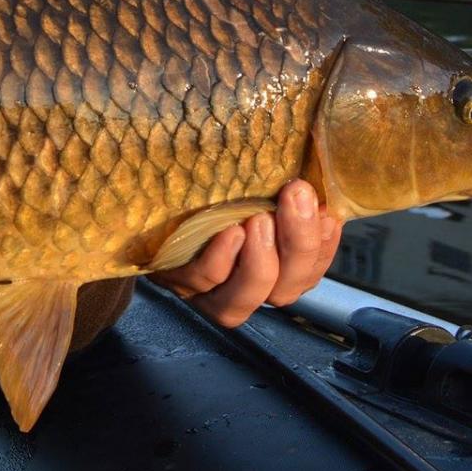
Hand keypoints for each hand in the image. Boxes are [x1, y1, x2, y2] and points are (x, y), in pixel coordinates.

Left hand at [150, 180, 341, 327]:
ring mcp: (204, 291)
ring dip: (260, 262)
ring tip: (261, 219)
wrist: (143, 194)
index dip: (323, 248)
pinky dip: (220, 258)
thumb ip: (283, 188)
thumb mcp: (250, 185)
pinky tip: (229, 231)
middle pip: (283, 289)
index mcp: (270, 267)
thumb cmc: (207, 186)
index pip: (306, 272)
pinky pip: (201, 279)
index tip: (328, 211)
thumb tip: (318, 170)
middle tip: (297, 197)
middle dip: (298, 245)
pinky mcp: (172, 279)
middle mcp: (240, 287)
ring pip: (241, 300)